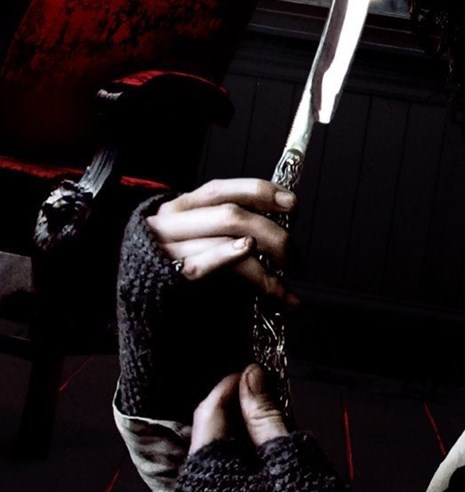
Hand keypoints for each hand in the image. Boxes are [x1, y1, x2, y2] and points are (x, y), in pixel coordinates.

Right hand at [148, 178, 297, 304]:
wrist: (140, 301)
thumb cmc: (182, 269)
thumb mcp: (203, 237)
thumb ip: (232, 224)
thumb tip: (282, 216)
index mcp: (182, 206)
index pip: (223, 190)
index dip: (260, 193)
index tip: (292, 205)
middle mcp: (171, 221)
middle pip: (231, 216)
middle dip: (274, 236)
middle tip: (296, 262)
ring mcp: (166, 247)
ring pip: (225, 240)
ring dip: (266, 269)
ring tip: (286, 289)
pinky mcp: (167, 275)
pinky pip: (204, 266)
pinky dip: (235, 267)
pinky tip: (264, 283)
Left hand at [167, 365, 348, 491]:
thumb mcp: (288, 454)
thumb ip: (263, 414)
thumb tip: (250, 375)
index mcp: (200, 476)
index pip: (209, 415)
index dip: (232, 388)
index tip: (254, 371)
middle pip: (206, 440)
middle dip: (234, 416)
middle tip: (265, 398)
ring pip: (212, 464)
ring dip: (237, 443)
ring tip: (268, 428)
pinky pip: (215, 487)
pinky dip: (235, 469)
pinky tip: (262, 462)